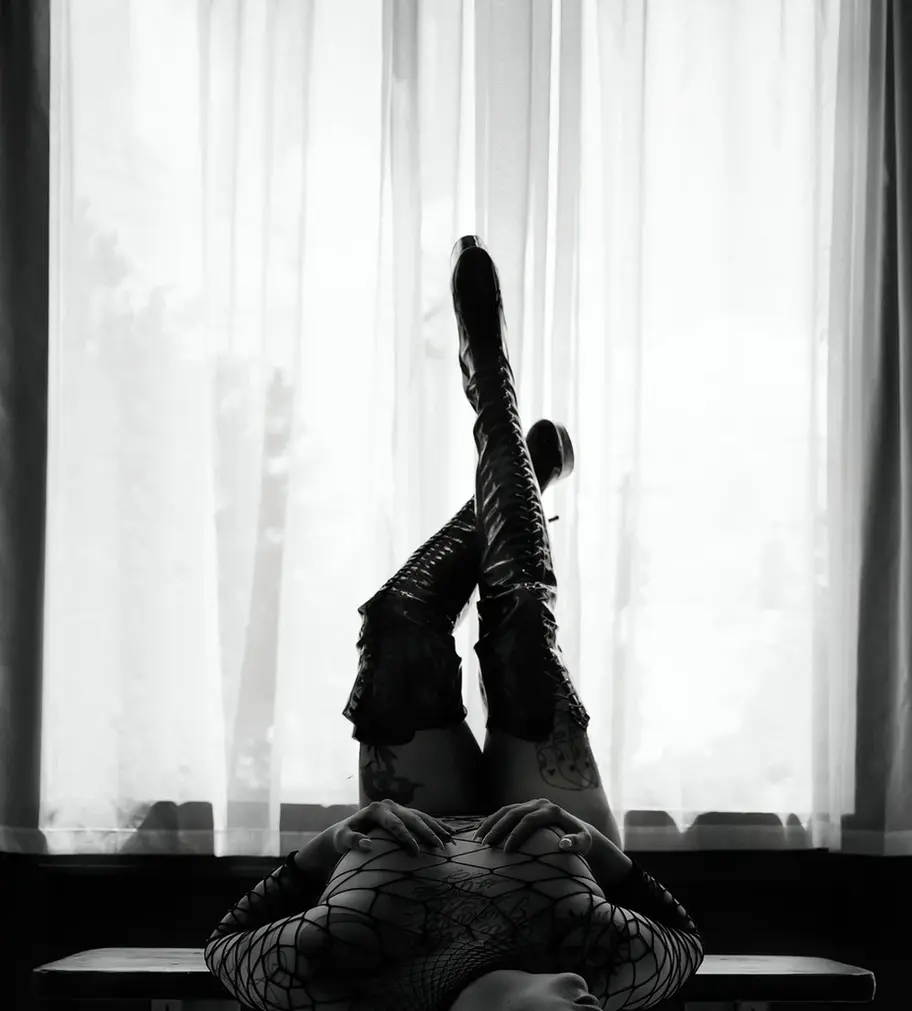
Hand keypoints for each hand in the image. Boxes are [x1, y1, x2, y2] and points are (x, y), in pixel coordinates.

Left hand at [311, 799, 453, 861]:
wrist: (347, 830)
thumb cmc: (344, 837)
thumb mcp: (343, 839)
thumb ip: (353, 841)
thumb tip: (367, 845)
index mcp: (377, 809)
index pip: (395, 824)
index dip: (406, 837)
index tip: (416, 852)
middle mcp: (390, 806)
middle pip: (412, 818)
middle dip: (427, 832)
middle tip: (439, 846)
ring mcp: (399, 808)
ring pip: (421, 817)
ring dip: (436, 828)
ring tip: (450, 839)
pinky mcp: (404, 813)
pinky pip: (423, 818)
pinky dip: (436, 825)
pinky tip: (449, 832)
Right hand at [473, 798, 592, 854]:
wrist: (578, 830)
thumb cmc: (581, 841)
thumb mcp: (584, 843)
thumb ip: (577, 843)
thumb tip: (564, 843)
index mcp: (552, 811)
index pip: (529, 820)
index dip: (516, 834)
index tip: (506, 851)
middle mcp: (540, 803)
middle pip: (514, 813)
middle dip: (498, 828)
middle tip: (486, 844)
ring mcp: (531, 803)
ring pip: (506, 809)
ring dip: (491, 822)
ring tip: (478, 838)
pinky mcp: (525, 807)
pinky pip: (506, 811)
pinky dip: (493, 820)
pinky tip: (482, 830)